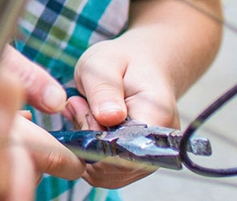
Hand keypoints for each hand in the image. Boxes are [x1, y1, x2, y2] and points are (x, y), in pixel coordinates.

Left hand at [65, 37, 178, 188]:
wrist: (139, 67)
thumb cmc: (122, 62)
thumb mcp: (105, 62)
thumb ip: (105, 89)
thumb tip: (109, 118)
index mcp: (158, 118)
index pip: (128, 150)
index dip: (97, 138)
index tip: (83, 107)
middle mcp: (157, 147)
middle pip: (115, 166)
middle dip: (87, 140)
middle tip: (78, 104)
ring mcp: (146, 160)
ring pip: (105, 174)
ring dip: (84, 145)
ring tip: (82, 109)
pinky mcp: (132, 165)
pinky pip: (102, 173)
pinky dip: (86, 151)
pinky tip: (83, 123)